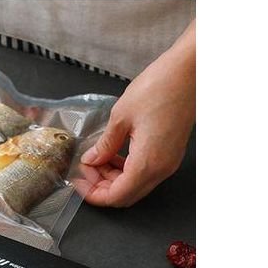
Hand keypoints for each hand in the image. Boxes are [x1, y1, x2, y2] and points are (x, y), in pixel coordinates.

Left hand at [77, 20, 194, 206]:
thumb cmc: (159, 87)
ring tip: (95, 160)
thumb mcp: (121, 117)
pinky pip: (145, 172)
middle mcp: (161, 168)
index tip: (78, 182)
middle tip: (84, 171)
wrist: (190, 71)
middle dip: (101, 187)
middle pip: (126, 196)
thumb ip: (105, 145)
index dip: (93, 194)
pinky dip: (126, 169)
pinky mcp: (170, 153)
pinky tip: (113, 153)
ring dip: (113, 178)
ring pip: (135, 185)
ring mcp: (168, 162)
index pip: (116, 196)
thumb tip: (92, 160)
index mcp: (148, 163)